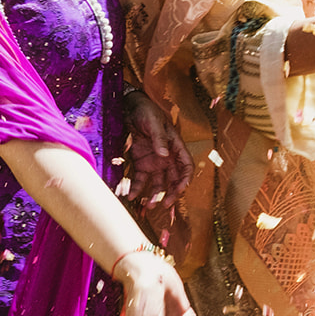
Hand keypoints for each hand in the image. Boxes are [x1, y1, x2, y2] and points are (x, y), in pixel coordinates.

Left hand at [123, 92, 193, 209]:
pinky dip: (137, 189)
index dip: (185, 180)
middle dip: (170, 193)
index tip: (180, 190)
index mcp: (175, 147)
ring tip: (147, 206)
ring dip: (154, 195)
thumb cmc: (146, 111)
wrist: (128, 108)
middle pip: (173, 179)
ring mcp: (153, 161)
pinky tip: (131, 196)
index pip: (186, 167)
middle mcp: (166, 157)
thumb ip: (160, 139)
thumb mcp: (154, 123)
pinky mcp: (139, 163)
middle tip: (164, 205)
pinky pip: (140, 180)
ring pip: (157, 183)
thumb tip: (165, 155)